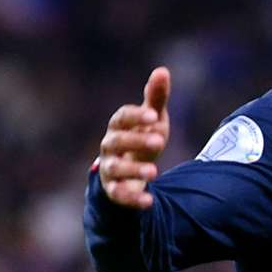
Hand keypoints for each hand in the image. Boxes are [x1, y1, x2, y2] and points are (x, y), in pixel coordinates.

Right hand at [97, 67, 171, 208]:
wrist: (133, 169)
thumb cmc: (142, 137)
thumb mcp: (153, 119)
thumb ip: (156, 97)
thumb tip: (162, 70)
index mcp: (118, 126)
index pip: (121, 118)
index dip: (135, 116)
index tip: (153, 116)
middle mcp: (109, 146)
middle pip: (116, 142)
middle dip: (136, 141)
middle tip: (160, 141)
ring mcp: (109, 168)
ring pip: (115, 169)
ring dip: (133, 170)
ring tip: (154, 171)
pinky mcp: (114, 190)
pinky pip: (119, 195)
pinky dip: (132, 198)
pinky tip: (148, 201)